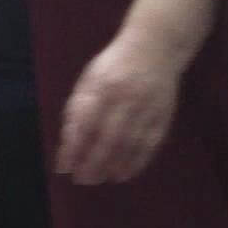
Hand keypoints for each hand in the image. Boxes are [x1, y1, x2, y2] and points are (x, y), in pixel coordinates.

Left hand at [56, 23, 187, 189]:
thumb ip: (78, 108)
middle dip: (93, 163)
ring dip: (114, 166)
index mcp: (102, 86)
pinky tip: (124, 173)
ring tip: (100, 179)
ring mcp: (147, 106)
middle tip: (82, 180)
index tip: (64, 167)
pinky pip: (150, 143)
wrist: (156, 47)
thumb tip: (68, 143)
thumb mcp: (90, 79)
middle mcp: (126, 97)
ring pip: (130, 144)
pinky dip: (137, 162)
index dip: (74, 148)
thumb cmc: (115, 66)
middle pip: (108, 138)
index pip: (85, 123)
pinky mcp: (163, 114)